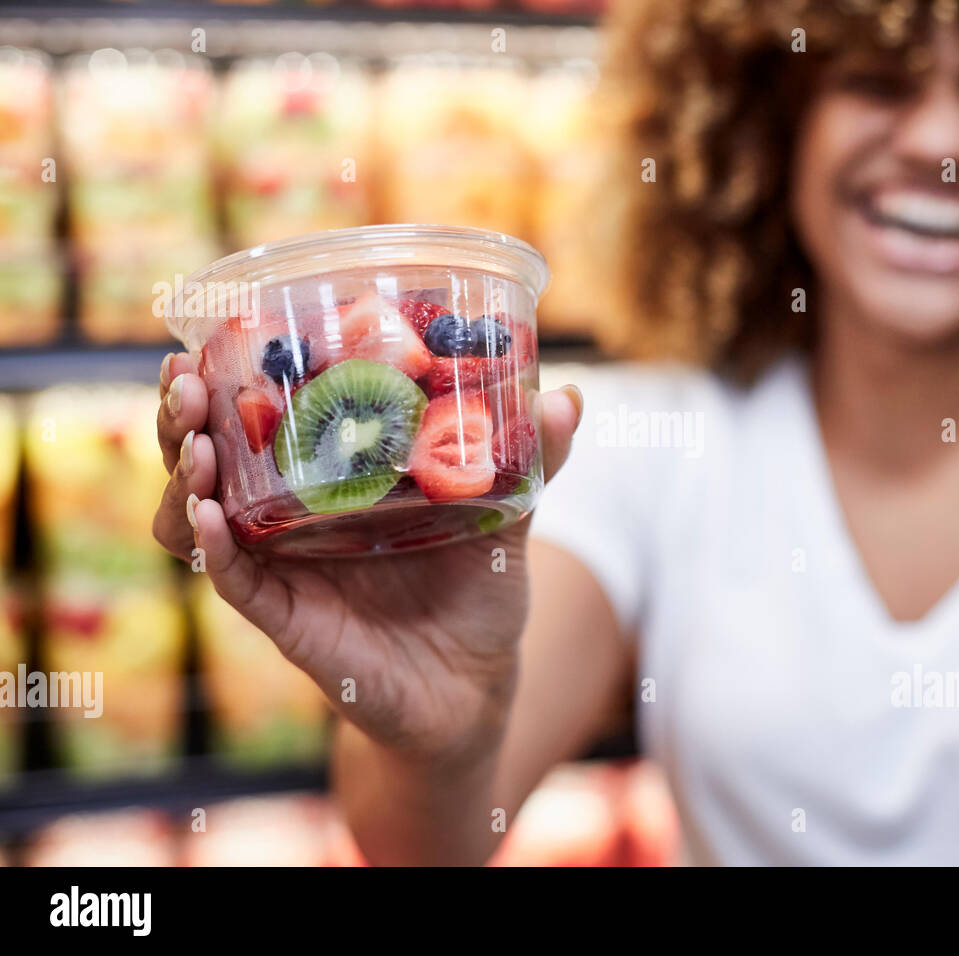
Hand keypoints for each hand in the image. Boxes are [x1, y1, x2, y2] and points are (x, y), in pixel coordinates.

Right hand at [153, 353, 582, 764]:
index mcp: (333, 479)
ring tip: (195, 440)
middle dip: (187, 414)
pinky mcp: (288, 620)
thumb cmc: (479, 594)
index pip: (260, 416)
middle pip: (211, 456)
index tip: (213, 334)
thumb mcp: (505, 519)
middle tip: (186, 377)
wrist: (477, 688)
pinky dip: (216, 549)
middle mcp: (293, 518)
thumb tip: (569, 396)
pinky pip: (235, 582)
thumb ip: (531, 461)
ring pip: (202, 517)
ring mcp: (284, 568)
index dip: (226, 377)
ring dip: (186, 476)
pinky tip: (214, 519)